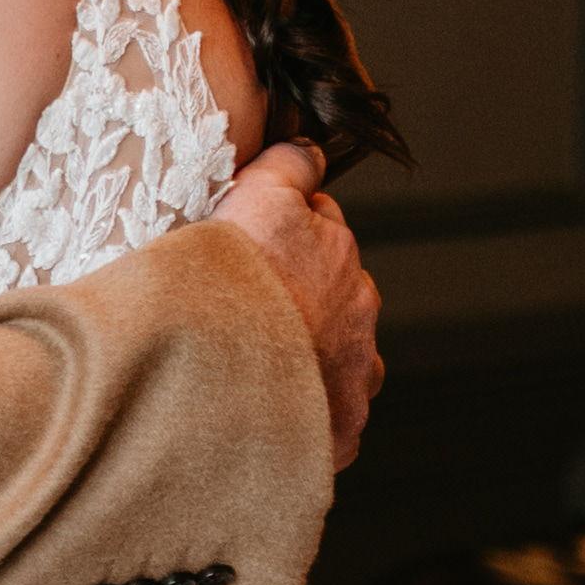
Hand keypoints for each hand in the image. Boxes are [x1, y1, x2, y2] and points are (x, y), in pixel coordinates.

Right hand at [210, 139, 380, 472]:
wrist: (223, 373)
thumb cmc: (235, 285)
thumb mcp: (259, 199)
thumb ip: (290, 166)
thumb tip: (312, 147)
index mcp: (342, 263)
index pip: (323, 237)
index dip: (282, 239)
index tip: (250, 252)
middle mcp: (362, 322)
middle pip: (336, 302)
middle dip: (302, 303)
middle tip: (247, 312)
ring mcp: (355, 383)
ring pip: (339, 365)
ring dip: (308, 363)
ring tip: (256, 369)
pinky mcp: (342, 437)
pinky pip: (328, 423)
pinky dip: (304, 417)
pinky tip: (266, 413)